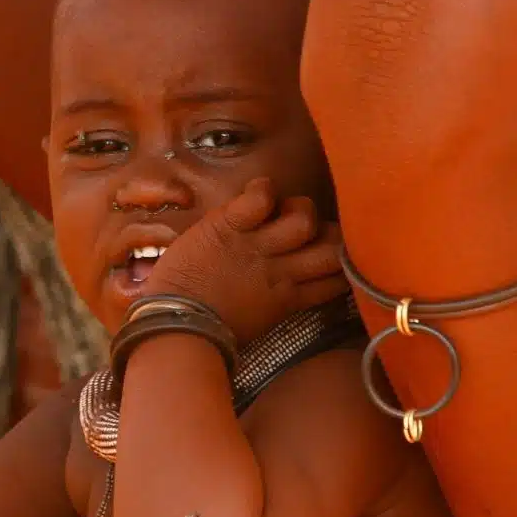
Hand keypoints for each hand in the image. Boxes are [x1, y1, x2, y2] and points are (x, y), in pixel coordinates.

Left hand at [138, 178, 346, 342]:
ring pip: (304, 218)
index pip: (340, 277)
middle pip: (334, 247)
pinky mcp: (227, 226)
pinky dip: (263, 189)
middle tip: (309, 230)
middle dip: (330, 233)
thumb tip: (295, 285)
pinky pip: (260, 199)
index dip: (342, 262)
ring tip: (279, 210)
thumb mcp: (258, 322)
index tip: (330, 254)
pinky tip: (258, 192)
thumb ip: (280, 300)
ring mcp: (256, 247)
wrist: (174, 325)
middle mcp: (282, 271)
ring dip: (297, 207)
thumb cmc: (208, 328)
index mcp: (289, 297)